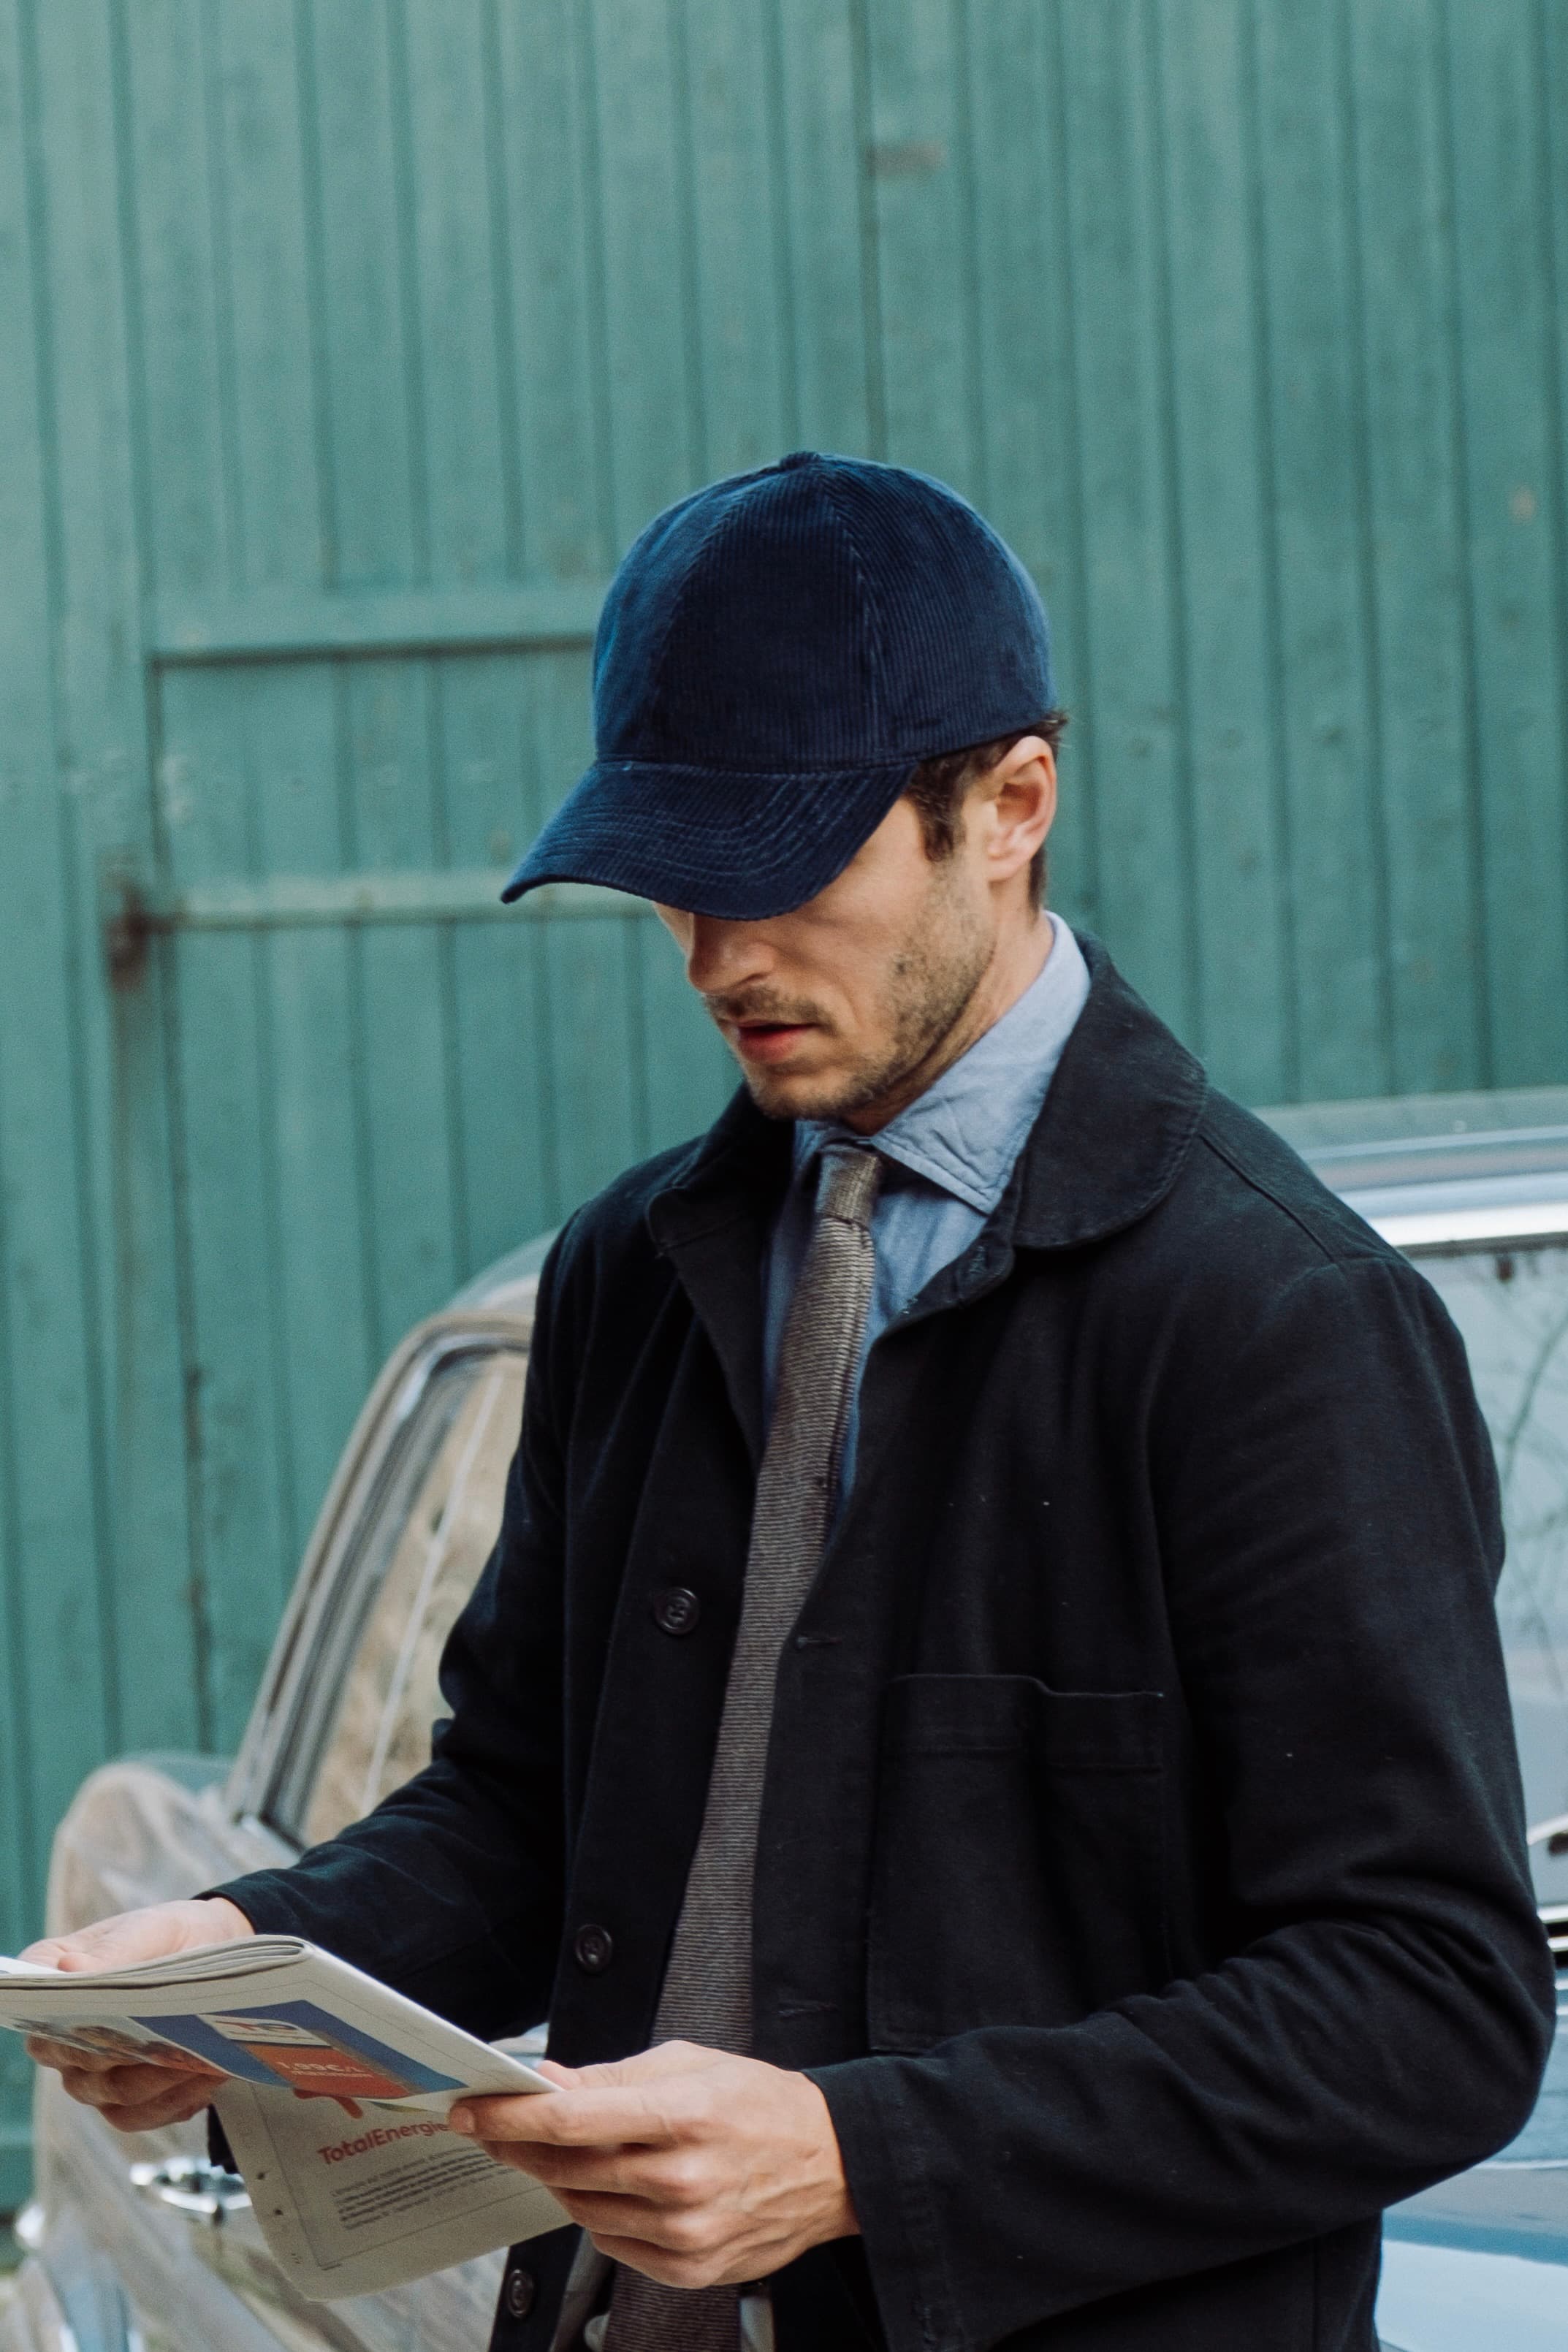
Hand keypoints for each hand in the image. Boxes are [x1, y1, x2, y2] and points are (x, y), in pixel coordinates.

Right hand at [21, 1897, 252, 2133]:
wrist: (209, 1952)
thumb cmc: (168, 1936)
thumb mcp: (149, 1931)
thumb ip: (114, 1953)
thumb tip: (68, 1969)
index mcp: (53, 1979)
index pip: (38, 2006)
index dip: (62, 2016)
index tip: (108, 2012)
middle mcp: (61, 2034)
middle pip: (77, 2059)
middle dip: (127, 2051)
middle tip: (172, 2038)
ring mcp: (88, 2071)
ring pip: (110, 2094)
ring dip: (158, 2080)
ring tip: (203, 2058)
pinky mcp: (121, 2099)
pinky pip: (136, 2115)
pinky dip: (172, 2101)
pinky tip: (205, 2078)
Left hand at [448, 2040, 857, 2288]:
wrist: (831, 2165)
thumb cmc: (761, 2105)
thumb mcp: (689, 2063)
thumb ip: (611, 2078)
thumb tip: (547, 2083)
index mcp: (683, 2115)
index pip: (572, 2119)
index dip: (511, 2116)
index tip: (472, 2110)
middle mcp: (681, 2180)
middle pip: (568, 2167)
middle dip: (520, 2144)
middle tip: (495, 2126)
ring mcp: (685, 2232)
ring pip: (582, 2209)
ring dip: (560, 2178)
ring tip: (565, 2152)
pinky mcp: (689, 2269)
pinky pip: (612, 2244)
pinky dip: (599, 2214)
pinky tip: (613, 2188)